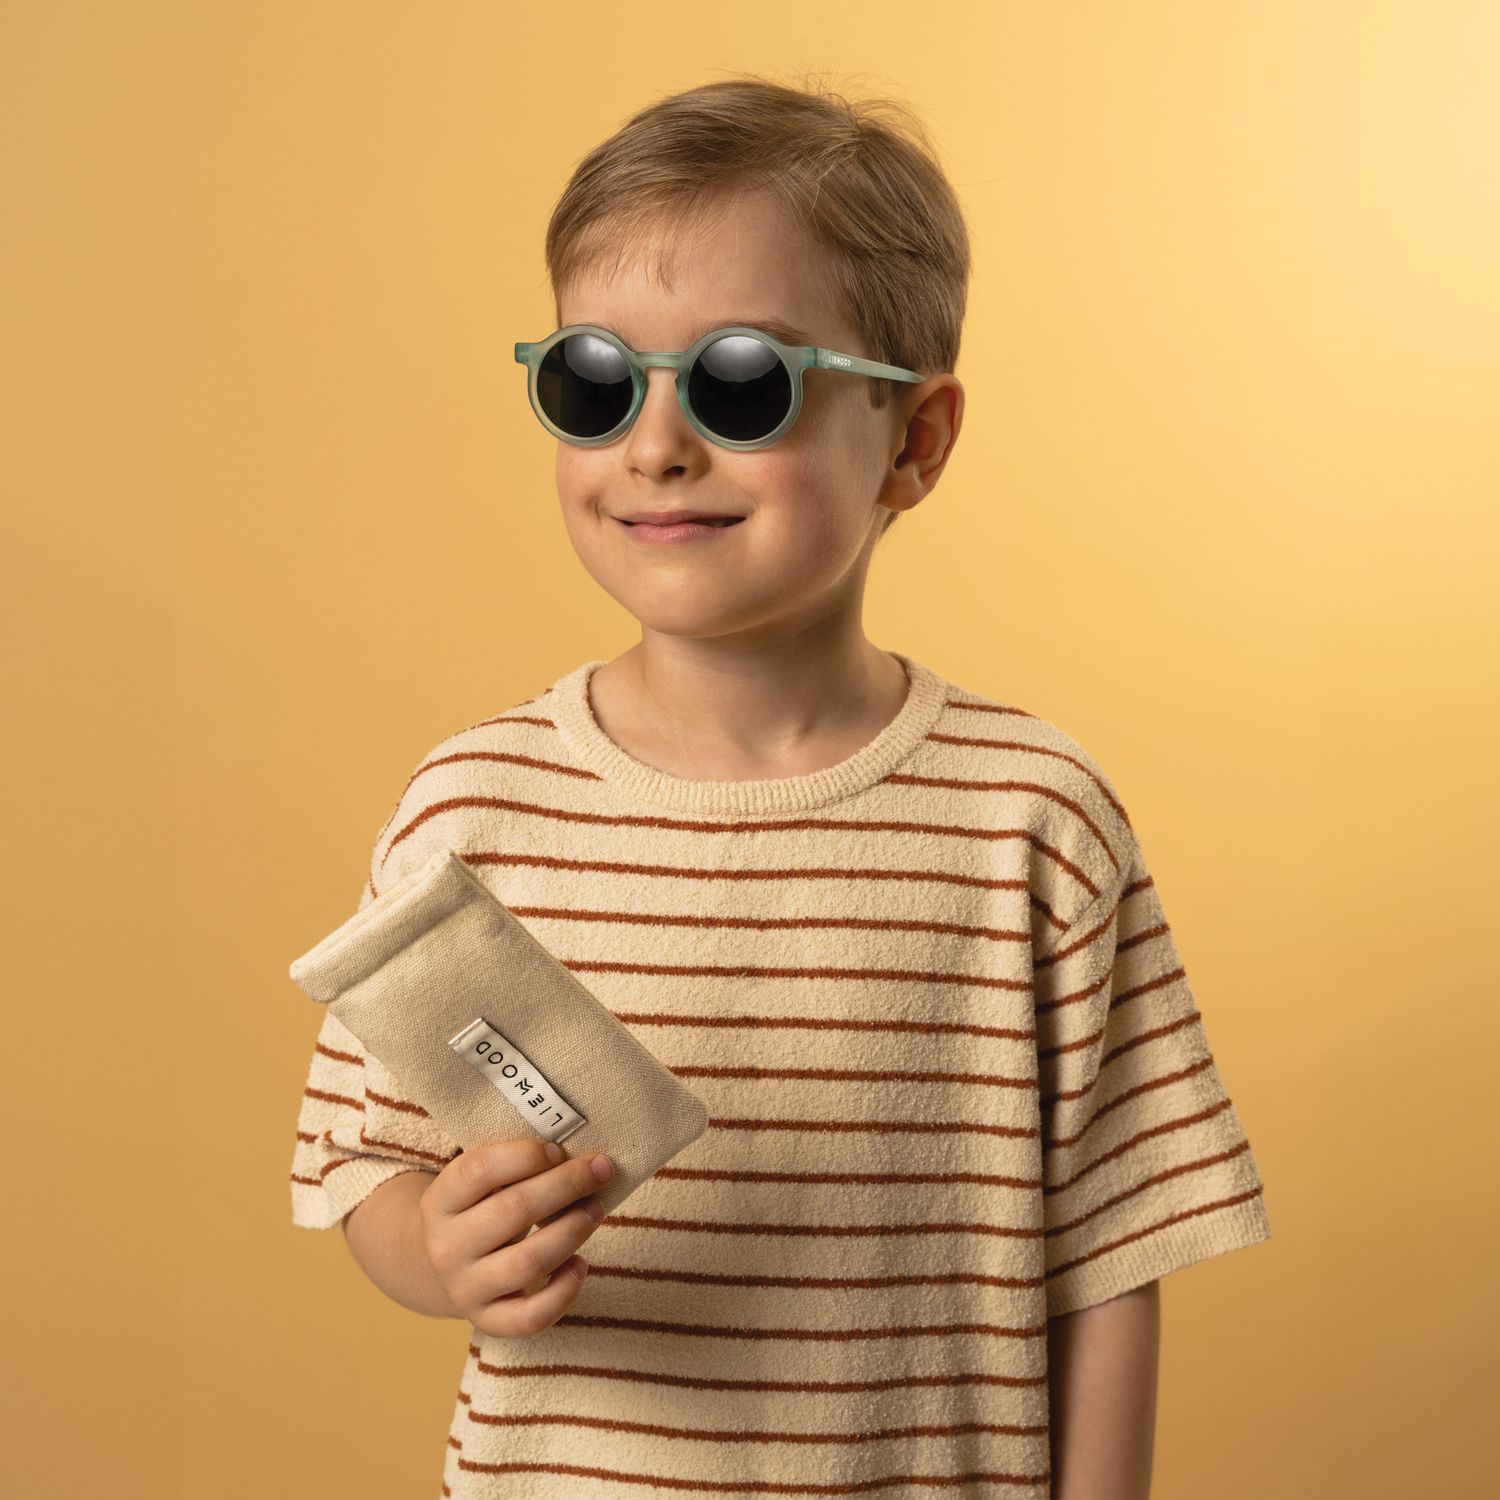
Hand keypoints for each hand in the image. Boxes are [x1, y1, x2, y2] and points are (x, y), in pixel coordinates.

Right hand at [416, 1139, 612, 1337]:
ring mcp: (465, 1289)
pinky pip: (531, 1316)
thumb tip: (582, 1161)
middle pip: (513, 1210)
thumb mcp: (480, 1183)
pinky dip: (564, 1291)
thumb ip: (516, 1167)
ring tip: (595, 1210)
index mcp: (439, 1202)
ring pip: (527, 1262)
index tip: (558, 1150)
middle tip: (601, 1170)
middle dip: (566, 1185)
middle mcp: (446, 1248)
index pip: (479, 1170)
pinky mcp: (488, 1320)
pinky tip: (580, 1264)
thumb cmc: (480, 1209)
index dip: (526, 1156)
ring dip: (571, 1231)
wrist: (443, 1266)